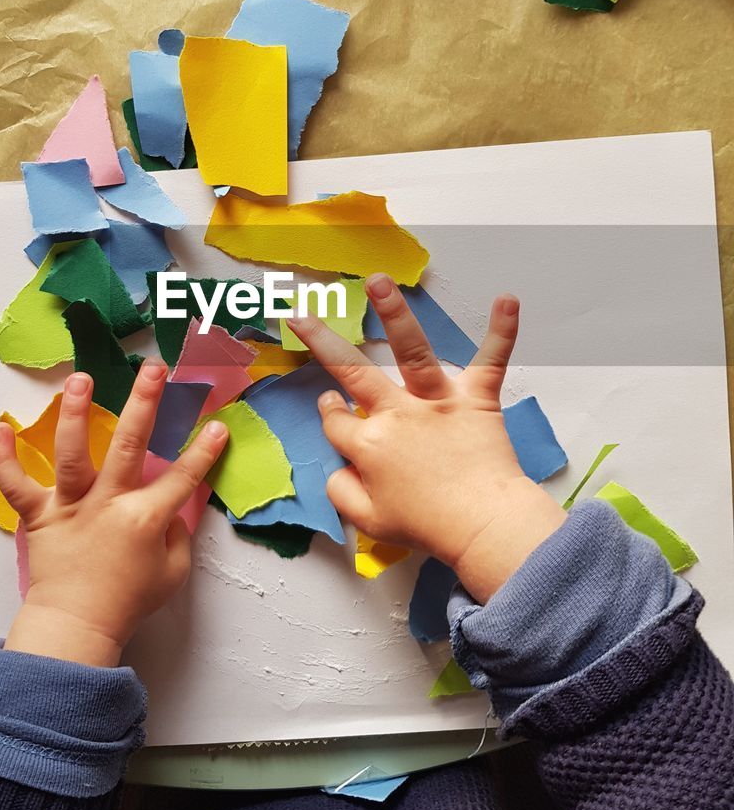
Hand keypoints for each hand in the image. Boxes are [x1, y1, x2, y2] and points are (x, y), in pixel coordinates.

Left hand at [0, 360, 227, 666]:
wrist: (77, 626)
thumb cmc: (128, 602)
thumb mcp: (172, 573)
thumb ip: (177, 535)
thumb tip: (172, 508)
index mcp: (144, 519)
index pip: (182, 478)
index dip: (203, 452)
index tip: (217, 425)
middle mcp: (108, 504)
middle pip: (128, 445)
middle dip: (144, 403)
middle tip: (153, 368)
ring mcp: (70, 507)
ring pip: (72, 454)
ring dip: (76, 414)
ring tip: (80, 379)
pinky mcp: (39, 517)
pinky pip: (16, 486)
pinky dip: (3, 459)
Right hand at [286, 277, 565, 602]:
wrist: (483, 528)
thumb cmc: (427, 527)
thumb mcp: (368, 521)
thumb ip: (341, 491)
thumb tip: (336, 467)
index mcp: (367, 445)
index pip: (336, 420)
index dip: (331, 412)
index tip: (332, 403)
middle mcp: (396, 414)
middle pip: (352, 370)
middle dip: (321, 340)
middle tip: (302, 315)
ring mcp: (437, 402)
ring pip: (411, 351)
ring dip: (393, 313)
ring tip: (378, 281)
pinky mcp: (477, 400)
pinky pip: (491, 361)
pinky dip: (502, 331)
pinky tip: (507, 299)